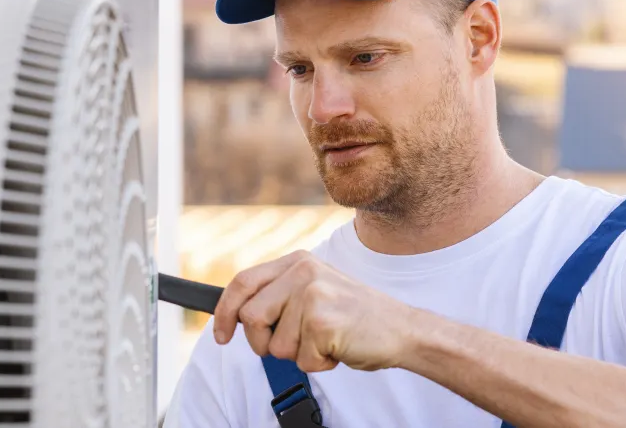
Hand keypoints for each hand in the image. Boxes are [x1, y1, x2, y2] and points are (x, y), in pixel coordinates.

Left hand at [212, 250, 421, 372]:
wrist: (403, 329)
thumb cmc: (356, 317)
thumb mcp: (315, 290)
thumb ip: (280, 294)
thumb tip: (237, 315)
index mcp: (297, 262)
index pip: (242, 282)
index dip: (224, 312)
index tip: (222, 336)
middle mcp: (302, 272)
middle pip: (250, 317)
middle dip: (264, 343)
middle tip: (294, 345)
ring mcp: (312, 295)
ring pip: (275, 345)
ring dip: (299, 355)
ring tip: (325, 341)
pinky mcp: (322, 321)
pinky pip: (301, 360)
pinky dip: (319, 364)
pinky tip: (338, 349)